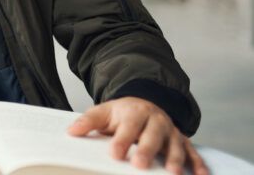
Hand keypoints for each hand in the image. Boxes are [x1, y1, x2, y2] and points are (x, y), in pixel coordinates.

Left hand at [67, 97, 207, 174]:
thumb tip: (71, 131)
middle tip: (140, 165)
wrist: (144, 103)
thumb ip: (89, 121)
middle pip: (153, 136)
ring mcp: (171, 131)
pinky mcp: (183, 142)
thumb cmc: (122, 113)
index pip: (128, 126)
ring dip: (176, 159)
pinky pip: (193, 153)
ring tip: (173, 174)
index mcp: (135, 112)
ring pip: (176, 145)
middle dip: (148, 150)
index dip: (121, 140)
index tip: (114, 154)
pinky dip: (199, 164)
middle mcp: (156, 120)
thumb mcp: (103, 112)